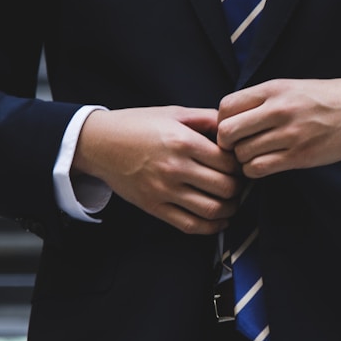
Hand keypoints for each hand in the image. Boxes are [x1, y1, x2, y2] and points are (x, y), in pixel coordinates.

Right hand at [73, 106, 241, 233]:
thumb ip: (206, 118)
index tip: (240, 164)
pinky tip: (218, 220)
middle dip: (238, 188)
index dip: (240, 165)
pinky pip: (190, 225)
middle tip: (239, 184)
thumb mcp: (173, 113)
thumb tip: (233, 126)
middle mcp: (175, 168)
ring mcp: (164, 190)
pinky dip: (211, 227)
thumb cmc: (137, 125)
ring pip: (212, 210)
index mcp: (183, 141)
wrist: (99, 143)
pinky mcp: (154, 207)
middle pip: (225, 187)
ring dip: (230, 209)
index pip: (228, 162)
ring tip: (232, 202)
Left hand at [217, 77, 340, 177]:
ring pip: (242, 154)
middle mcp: (279, 110)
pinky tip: (265, 165)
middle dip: (227, 144)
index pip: (225, 107)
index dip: (221, 121)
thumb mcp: (292, 87)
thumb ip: (262, 100)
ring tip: (255, 156)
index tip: (232, 129)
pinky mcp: (300, 156)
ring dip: (243, 160)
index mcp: (274, 89)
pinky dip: (255, 171)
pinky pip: (259, 169)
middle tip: (238, 147)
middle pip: (227, 132)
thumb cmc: (327, 98)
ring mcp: (290, 134)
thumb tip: (230, 118)